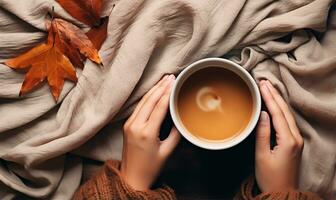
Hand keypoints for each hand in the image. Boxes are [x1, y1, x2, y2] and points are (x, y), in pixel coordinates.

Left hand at [121, 75, 180, 190]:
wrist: (131, 177)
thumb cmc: (150, 167)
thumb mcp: (167, 151)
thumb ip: (175, 134)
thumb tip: (181, 119)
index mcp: (146, 133)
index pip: (159, 107)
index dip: (167, 93)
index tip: (174, 82)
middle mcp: (135, 126)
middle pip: (149, 100)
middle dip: (161, 87)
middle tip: (170, 76)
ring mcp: (129, 124)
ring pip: (143, 102)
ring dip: (153, 90)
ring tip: (163, 80)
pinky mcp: (127, 125)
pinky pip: (138, 107)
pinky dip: (147, 98)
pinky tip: (154, 92)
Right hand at [255, 80, 303, 191]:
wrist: (282, 192)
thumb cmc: (270, 177)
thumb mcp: (261, 155)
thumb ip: (262, 133)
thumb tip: (262, 114)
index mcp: (288, 140)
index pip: (278, 113)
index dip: (269, 97)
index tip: (262, 85)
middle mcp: (296, 138)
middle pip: (285, 111)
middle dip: (275, 95)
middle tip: (264, 82)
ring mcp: (297, 140)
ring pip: (288, 114)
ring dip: (278, 100)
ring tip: (269, 88)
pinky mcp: (294, 142)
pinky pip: (288, 121)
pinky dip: (281, 110)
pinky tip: (275, 104)